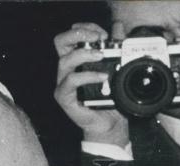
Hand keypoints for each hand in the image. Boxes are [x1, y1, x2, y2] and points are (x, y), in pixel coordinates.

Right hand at [54, 22, 129, 145]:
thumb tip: (119, 28)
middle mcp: (67, 69)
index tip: (103, 33)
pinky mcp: (64, 97)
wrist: (109, 122)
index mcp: (75, 59)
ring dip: (84, 54)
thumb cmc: (110, 96)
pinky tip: (102, 77)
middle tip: (98, 38)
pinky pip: (71, 81)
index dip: (86, 28)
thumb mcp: (115, 67)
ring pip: (64, 60)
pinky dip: (87, 76)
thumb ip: (115, 47)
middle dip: (79, 34)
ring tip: (101, 56)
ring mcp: (63, 83)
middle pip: (60, 41)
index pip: (73, 35)